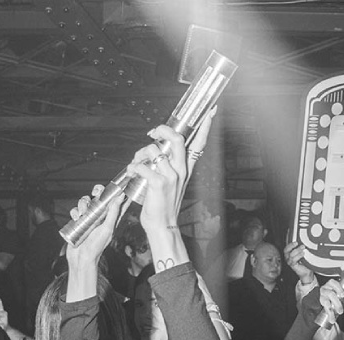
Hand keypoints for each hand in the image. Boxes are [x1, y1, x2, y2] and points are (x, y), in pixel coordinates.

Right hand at [65, 185, 126, 266]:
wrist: (81, 258)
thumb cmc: (97, 246)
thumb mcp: (107, 228)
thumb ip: (114, 213)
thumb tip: (121, 197)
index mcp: (111, 218)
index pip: (117, 202)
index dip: (119, 193)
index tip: (122, 184)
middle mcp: (101, 216)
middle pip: (100, 197)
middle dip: (97, 192)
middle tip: (96, 192)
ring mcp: (89, 218)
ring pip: (86, 202)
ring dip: (83, 204)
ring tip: (83, 214)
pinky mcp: (79, 221)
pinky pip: (76, 210)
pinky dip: (75, 212)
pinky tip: (76, 218)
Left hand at [134, 110, 217, 234]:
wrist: (162, 225)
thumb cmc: (163, 204)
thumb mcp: (171, 182)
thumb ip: (168, 166)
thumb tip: (155, 150)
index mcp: (185, 168)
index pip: (199, 143)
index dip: (205, 126)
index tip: (211, 110)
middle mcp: (181, 170)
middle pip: (177, 139)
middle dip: (163, 129)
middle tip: (153, 132)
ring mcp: (171, 177)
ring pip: (154, 150)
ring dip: (140, 153)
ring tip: (136, 162)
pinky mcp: (159, 184)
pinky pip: (143, 166)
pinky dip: (133, 167)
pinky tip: (132, 172)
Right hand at [285, 241, 313, 284]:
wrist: (307, 271)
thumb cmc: (305, 262)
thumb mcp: (302, 253)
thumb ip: (301, 248)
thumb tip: (304, 242)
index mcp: (289, 254)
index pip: (286, 248)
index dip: (290, 244)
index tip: (296, 242)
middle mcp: (287, 258)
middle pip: (286, 251)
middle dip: (292, 246)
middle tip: (299, 244)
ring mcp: (289, 262)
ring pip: (291, 255)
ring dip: (297, 250)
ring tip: (303, 248)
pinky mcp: (292, 265)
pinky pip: (293, 260)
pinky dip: (298, 256)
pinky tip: (303, 254)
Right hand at [319, 279, 343, 319]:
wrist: (328, 300)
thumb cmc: (335, 295)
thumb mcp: (342, 295)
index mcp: (331, 284)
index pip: (333, 283)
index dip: (338, 288)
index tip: (343, 295)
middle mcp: (325, 289)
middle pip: (330, 294)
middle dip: (337, 302)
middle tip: (341, 310)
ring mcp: (322, 296)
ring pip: (325, 302)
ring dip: (331, 309)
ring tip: (334, 315)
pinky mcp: (321, 303)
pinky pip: (324, 309)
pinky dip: (329, 315)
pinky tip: (332, 319)